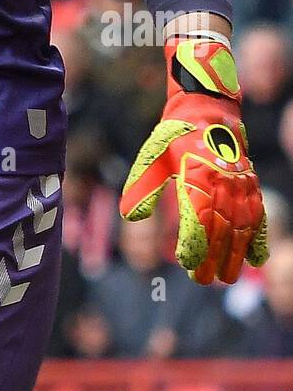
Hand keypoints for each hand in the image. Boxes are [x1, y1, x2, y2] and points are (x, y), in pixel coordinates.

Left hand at [120, 35, 267, 284]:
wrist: (207, 110)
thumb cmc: (175, 136)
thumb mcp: (152, 156)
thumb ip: (142, 187)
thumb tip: (130, 216)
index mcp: (196, 174)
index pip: (197, 217)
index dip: (193, 243)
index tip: (186, 263)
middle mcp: (222, 181)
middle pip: (220, 228)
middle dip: (213, 258)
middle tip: (202, 280)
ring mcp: (240, 184)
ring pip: (242, 226)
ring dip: (236, 254)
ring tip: (227, 278)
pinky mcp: (251, 184)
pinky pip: (259, 214)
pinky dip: (260, 236)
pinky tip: (258, 259)